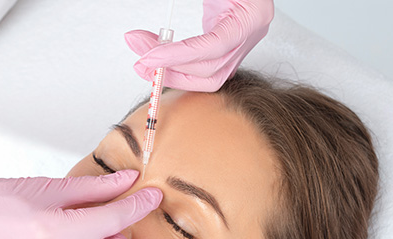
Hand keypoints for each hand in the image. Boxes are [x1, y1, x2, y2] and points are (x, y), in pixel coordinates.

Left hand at [124, 0, 273, 91]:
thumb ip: (196, 0)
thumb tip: (161, 32)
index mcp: (251, 16)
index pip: (214, 46)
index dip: (178, 55)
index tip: (148, 56)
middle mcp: (250, 35)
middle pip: (210, 71)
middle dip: (171, 67)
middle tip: (140, 59)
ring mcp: (241, 43)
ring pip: (207, 76)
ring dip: (172, 70)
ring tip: (144, 58)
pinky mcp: (229, 46)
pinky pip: (204, 67)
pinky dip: (180, 66)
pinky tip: (159, 56)